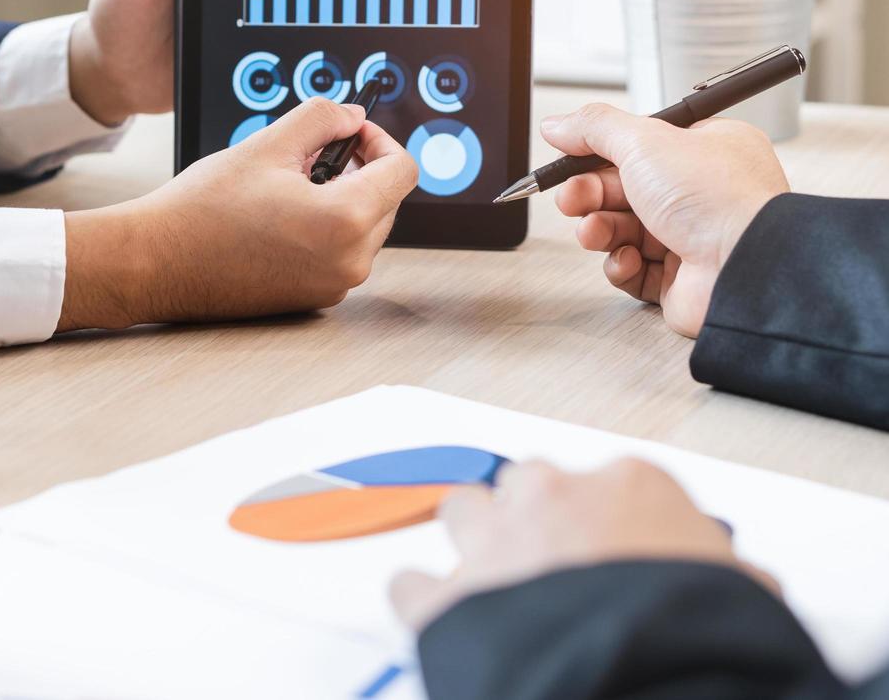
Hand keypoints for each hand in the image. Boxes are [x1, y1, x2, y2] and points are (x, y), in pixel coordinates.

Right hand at [59, 98, 417, 328]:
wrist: (156, 263)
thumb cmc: (201, 212)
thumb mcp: (268, 146)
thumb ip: (322, 119)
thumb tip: (353, 117)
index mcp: (346, 221)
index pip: (403, 170)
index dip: (379, 141)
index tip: (350, 133)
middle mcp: (349, 262)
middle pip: (387, 200)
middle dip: (356, 171)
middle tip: (306, 158)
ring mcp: (333, 286)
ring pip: (364, 227)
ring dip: (339, 200)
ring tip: (286, 189)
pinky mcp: (314, 299)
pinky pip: (340, 254)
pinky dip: (323, 231)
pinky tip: (278, 219)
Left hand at [390, 459, 774, 631]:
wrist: (646, 686)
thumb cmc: (701, 638)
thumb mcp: (744, 595)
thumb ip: (723, 572)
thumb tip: (750, 586)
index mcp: (631, 486)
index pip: (607, 483)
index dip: (605, 522)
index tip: (609, 547)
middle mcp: (554, 497)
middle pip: (526, 484)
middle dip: (535, 519)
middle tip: (554, 567)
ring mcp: (494, 540)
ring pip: (462, 510)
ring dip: (475, 542)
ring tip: (495, 584)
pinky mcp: (446, 595)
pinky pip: (410, 583)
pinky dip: (422, 601)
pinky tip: (442, 622)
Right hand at [541, 104, 788, 336]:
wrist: (745, 266)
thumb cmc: (717, 199)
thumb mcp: (645, 141)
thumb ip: (595, 128)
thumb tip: (558, 124)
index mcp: (704, 151)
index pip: (637, 147)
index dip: (596, 155)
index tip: (565, 161)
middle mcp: (700, 194)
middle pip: (623, 190)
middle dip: (589, 196)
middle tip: (571, 200)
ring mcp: (690, 238)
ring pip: (623, 231)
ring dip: (600, 230)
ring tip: (594, 233)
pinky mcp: (679, 279)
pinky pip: (634, 270)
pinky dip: (621, 266)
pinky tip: (627, 259)